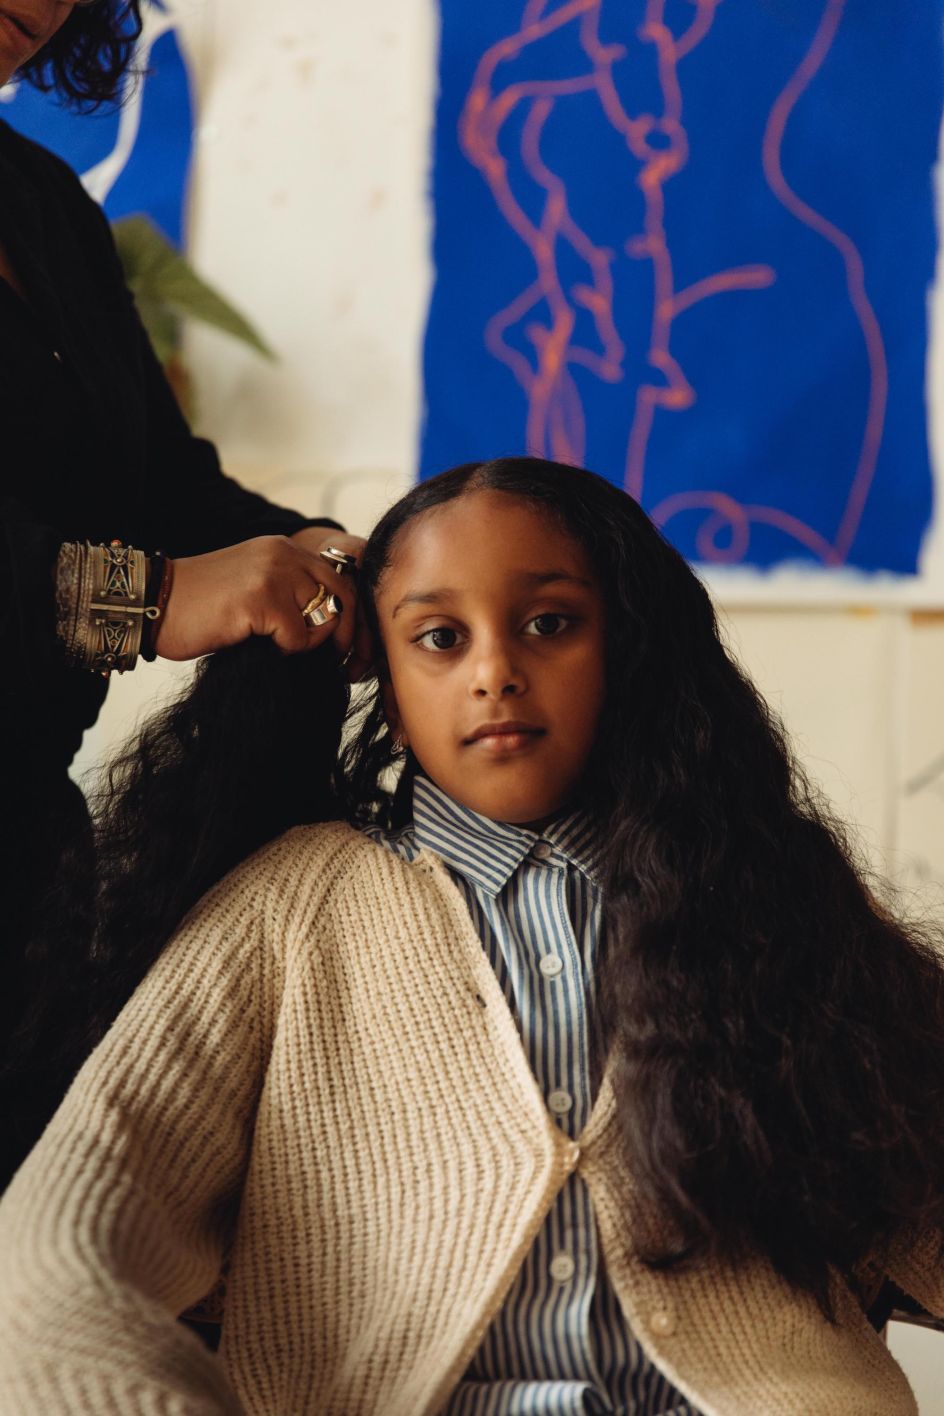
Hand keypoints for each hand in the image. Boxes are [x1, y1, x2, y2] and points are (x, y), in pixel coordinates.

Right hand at [154, 534, 362, 661]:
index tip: (349, 653)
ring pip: (326, 618)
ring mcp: (273, 573)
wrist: (150, 606)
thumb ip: (291, 597)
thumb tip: (336, 633)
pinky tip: (257, 646)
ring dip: (310, 644)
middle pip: (345, 597)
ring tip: (281, 650)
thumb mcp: (254, 591)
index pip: (341, 580)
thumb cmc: (199, 611)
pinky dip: (285, 652)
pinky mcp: (261, 598)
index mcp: (284, 550)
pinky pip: (299, 638)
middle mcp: (283, 554)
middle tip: (339, 666)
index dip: (352, 619)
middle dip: (347, 637)